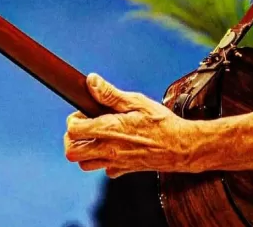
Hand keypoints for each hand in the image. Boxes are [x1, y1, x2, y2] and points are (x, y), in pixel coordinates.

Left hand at [64, 73, 193, 177]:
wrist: (181, 146)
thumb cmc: (162, 123)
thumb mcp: (137, 102)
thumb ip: (111, 94)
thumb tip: (91, 82)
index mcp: (109, 130)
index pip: (73, 129)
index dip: (74, 119)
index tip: (83, 112)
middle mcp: (108, 149)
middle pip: (71, 151)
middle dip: (72, 138)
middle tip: (84, 126)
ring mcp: (115, 162)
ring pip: (83, 163)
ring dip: (85, 150)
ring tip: (97, 137)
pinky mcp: (124, 170)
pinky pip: (105, 169)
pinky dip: (104, 161)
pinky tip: (114, 148)